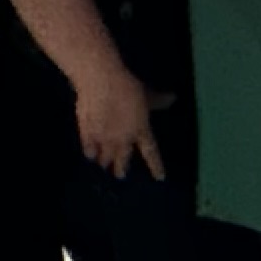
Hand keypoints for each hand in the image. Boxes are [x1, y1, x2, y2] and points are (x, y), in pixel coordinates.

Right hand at [73, 61, 164, 179]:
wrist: (100, 82)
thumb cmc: (127, 86)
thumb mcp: (147, 93)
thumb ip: (158, 100)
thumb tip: (173, 98)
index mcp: (141, 130)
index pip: (151, 153)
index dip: (156, 166)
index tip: (160, 178)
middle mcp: (123, 140)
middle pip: (122, 160)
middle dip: (121, 169)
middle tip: (120, 175)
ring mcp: (104, 139)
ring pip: (104, 158)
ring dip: (105, 161)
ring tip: (103, 164)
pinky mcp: (87, 134)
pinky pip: (89, 150)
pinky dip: (90, 153)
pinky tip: (90, 154)